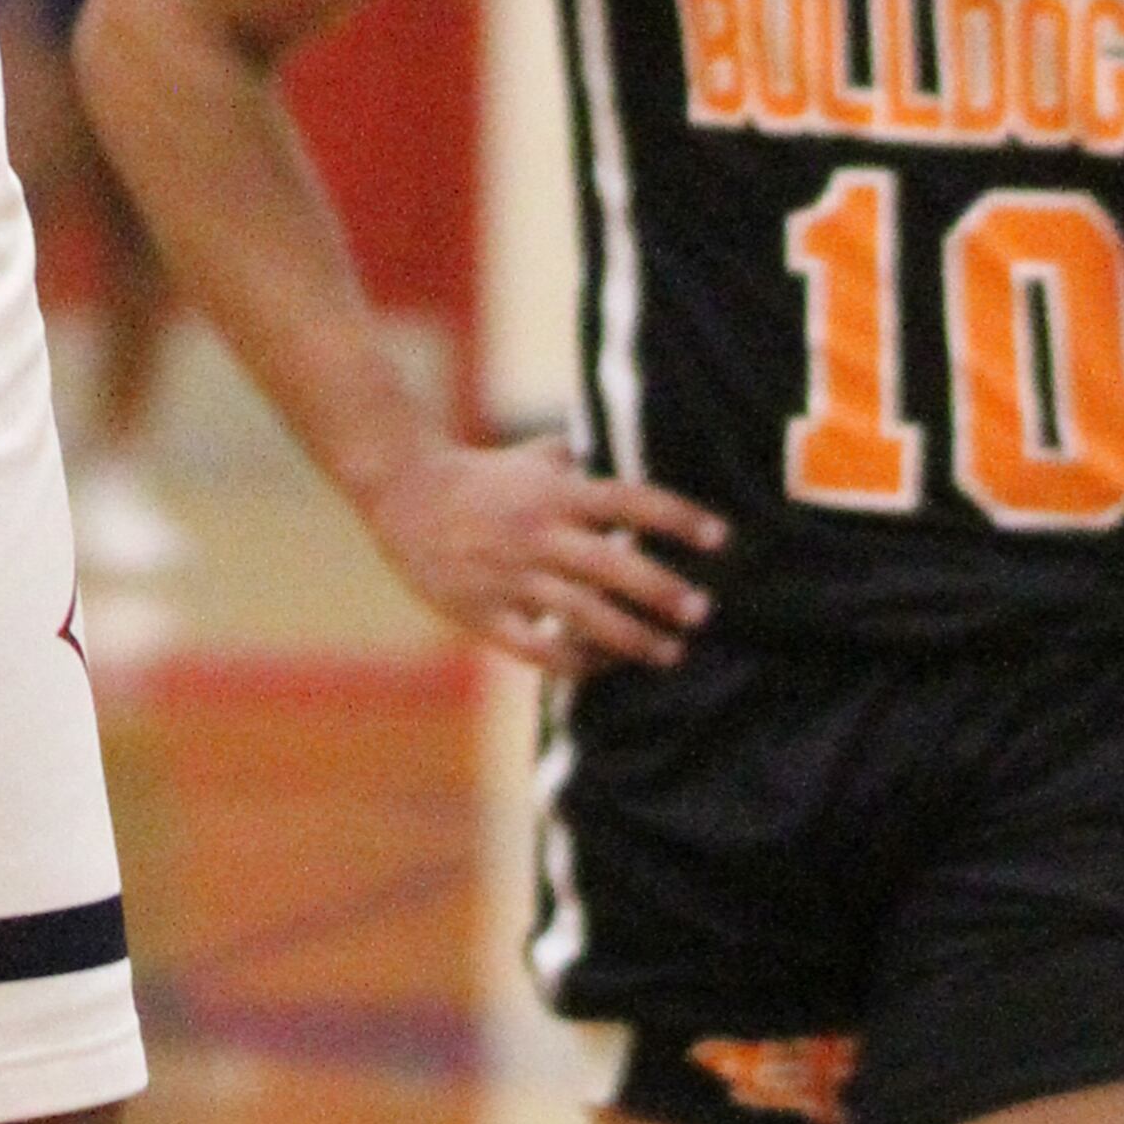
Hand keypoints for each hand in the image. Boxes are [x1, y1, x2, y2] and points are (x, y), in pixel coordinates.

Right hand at [361, 435, 724, 674]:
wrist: (403, 491)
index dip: (677, 517)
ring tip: (672, 653)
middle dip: (663, 591)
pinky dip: (577, 662)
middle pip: (612, 565)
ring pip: (582, 616)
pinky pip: (540, 648)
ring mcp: (511, 576)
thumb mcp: (533, 456)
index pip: (627, 501)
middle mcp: (537, 533)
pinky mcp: (485, 613)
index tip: (721, 537)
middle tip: (703, 611)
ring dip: (633, 638)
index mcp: (553, 492)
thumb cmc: (482, 474)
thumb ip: (582, 462)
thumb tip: (633, 458)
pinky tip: (604, 667)